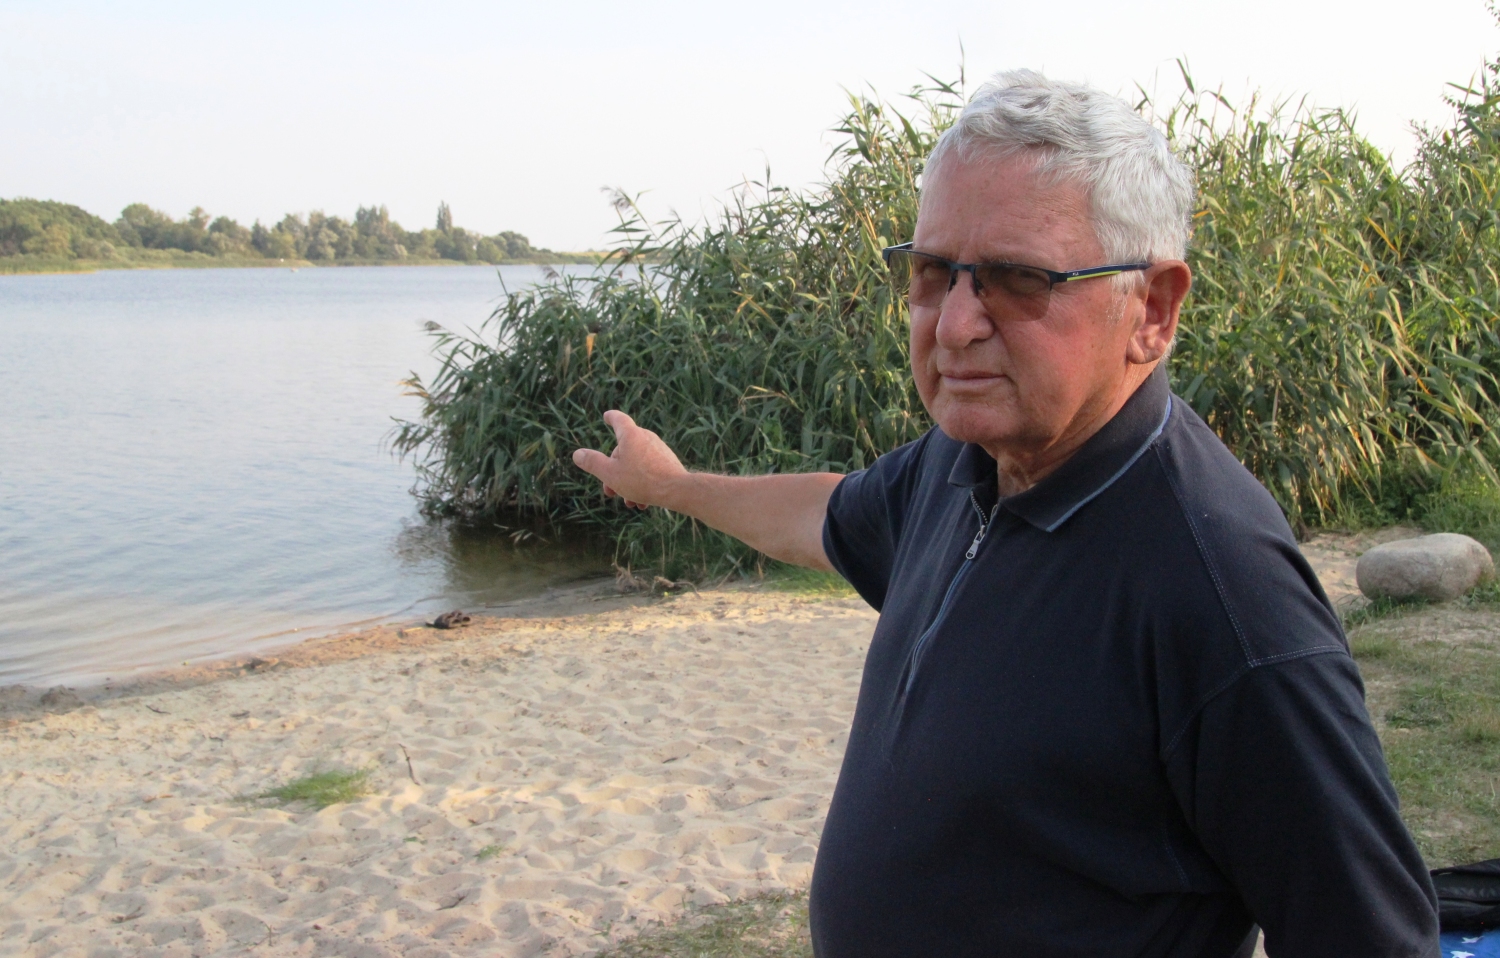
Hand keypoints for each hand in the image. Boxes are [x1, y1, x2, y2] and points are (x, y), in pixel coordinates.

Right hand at [571, 410, 686, 509]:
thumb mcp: (610, 474)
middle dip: (614, 472)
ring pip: (636, 464)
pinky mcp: (668, 462)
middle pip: (623, 450)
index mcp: (630, 435)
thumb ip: (593, 463)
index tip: (607, 416)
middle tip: (610, 492)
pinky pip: (650, 470)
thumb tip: (577, 454)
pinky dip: (643, 484)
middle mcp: (646, 437)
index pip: (618, 419)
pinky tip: (643, 504)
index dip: (611, 417)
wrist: (676, 490)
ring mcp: (659, 449)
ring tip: (629, 503)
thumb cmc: (641, 480)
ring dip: (629, 483)